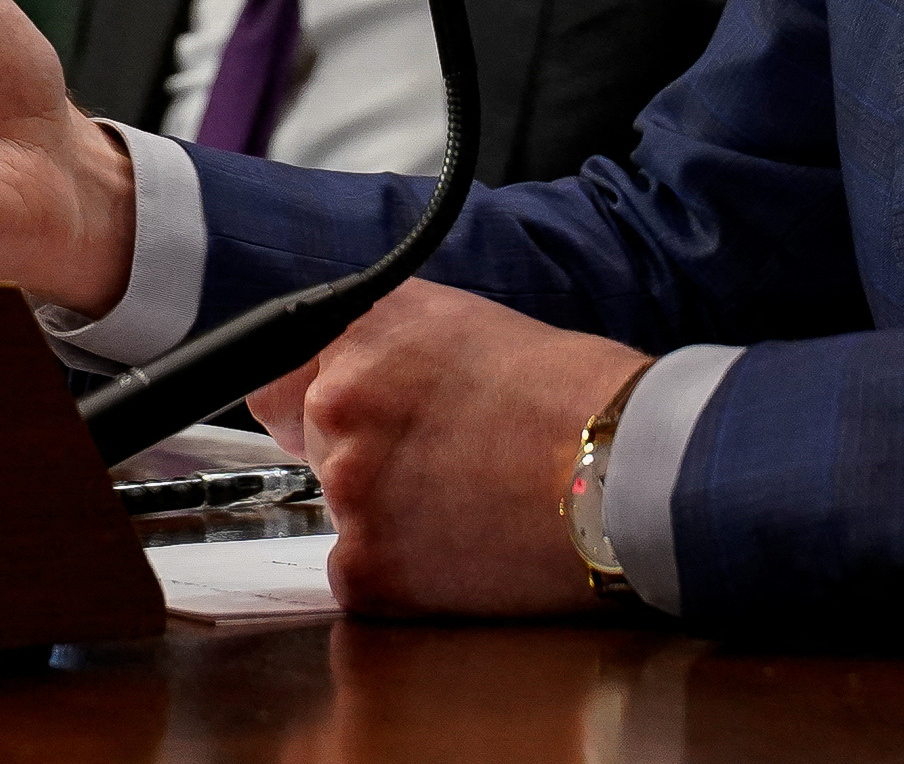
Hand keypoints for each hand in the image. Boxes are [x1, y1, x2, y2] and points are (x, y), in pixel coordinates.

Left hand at [251, 279, 647, 616]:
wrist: (629, 471)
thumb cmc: (575, 397)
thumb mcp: (464, 324)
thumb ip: (384, 342)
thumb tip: (333, 369)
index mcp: (361, 335)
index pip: (273, 381)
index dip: (314, 409)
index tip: (350, 427)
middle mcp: (340, 402)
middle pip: (312, 451)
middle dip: (366, 462)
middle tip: (446, 466)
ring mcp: (349, 488)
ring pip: (341, 514)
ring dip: (389, 519)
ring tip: (470, 505)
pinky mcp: (368, 568)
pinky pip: (361, 578)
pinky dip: (406, 577)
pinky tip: (467, 550)